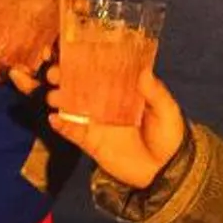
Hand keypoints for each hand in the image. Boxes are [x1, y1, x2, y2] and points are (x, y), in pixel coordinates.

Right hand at [45, 66, 185, 187]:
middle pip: (81, 84)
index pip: (102, 70)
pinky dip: (61, 125)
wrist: (163, 171)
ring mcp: (96, 121)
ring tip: (54, 96)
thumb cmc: (168, 136)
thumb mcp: (167, 112)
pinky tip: (54, 119)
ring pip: (71, 105)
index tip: (72, 51)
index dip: (87, 60)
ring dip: (59, 98)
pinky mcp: (90, 141)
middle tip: (55, 73)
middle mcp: (106, 102)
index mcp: (124, 89)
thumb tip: (145, 71)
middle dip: (65, 76)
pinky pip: (72, 131)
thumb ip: (155, 93)